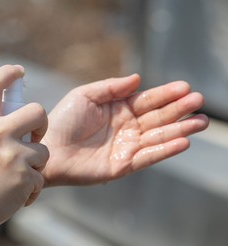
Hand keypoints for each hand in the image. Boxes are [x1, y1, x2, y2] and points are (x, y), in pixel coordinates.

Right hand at [0, 65, 48, 235]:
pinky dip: (31, 189)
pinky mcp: (25, 178)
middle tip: (36, 136)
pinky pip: (40, 179)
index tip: (19, 71)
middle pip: (37, 111)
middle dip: (42, 124)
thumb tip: (15, 124)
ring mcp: (14, 155)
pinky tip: (16, 196)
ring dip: (35, 165)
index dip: (8, 72)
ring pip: (43, 152)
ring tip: (16, 179)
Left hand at [41, 74, 208, 185]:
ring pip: (158, 136)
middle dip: (179, 110)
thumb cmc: (63, 121)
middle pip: (158, 117)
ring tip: (200, 122)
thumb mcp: (85, 95)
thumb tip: (138, 78)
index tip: (184, 88)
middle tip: (198, 101)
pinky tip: (182, 142)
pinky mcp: (123, 165)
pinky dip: (165, 150)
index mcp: (118, 109)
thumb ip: (111, 87)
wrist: (47, 149)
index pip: (147, 100)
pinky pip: (148, 157)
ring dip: (179, 129)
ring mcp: (126, 146)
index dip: (166, 94)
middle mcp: (126, 127)